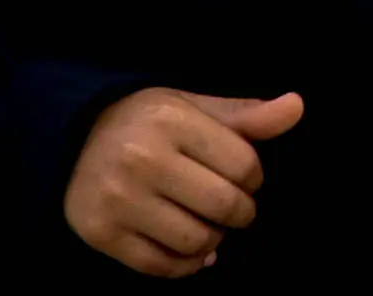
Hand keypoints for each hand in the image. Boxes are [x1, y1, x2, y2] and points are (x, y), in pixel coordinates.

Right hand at [64, 87, 300, 276]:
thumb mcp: (194, 106)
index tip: (247, 178)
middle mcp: (142, 160)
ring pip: (194, 240)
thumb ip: (246, 116)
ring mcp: (118, 200)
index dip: (256, 178)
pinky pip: (159, 266)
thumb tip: (296, 107)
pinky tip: (191, 251)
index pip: (244, 165)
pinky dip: (185, 265)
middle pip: (223, 206)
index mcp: (171, 121)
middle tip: (234, 208)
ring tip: (210, 225)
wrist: (75, 138)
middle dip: (240, 212)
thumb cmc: (148, 122)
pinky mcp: (100, 234)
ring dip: (214, 240)